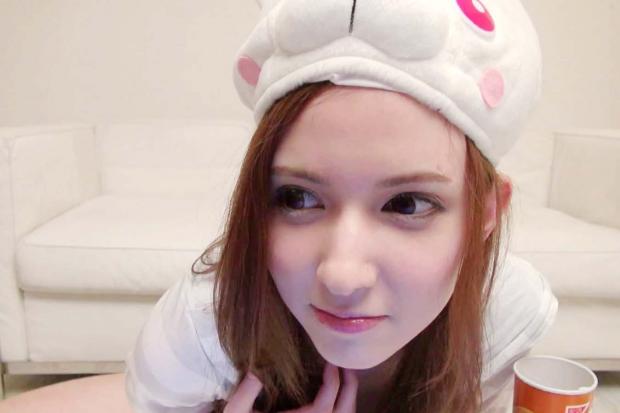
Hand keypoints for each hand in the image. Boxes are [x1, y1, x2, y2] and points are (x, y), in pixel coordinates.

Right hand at [223, 362, 357, 412]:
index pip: (325, 406)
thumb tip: (258, 370)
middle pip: (345, 412)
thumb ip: (245, 393)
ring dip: (349, 397)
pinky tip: (336, 394)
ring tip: (342, 375)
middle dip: (350, 386)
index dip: (333, 382)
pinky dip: (343, 408)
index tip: (329, 361)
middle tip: (344, 363)